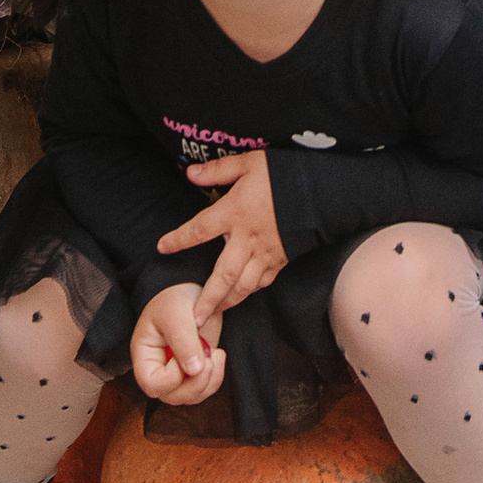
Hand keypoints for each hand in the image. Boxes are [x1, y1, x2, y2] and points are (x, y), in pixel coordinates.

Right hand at [131, 281, 225, 406]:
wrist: (190, 292)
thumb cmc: (174, 300)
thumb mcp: (176, 315)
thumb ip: (183, 341)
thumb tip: (195, 370)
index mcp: (145, 357)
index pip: (153, 384)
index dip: (172, 378)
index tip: (188, 355)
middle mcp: (159, 371)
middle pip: (173, 396)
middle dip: (196, 384)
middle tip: (210, 359)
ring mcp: (177, 374)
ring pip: (191, 397)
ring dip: (209, 382)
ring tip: (217, 354)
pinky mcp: (194, 373)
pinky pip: (204, 389)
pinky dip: (215, 378)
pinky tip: (219, 355)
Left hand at [157, 147, 286, 323]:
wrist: (319, 189)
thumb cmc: (281, 174)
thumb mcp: (247, 163)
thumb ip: (217, 171)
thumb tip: (190, 173)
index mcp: (233, 213)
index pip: (198, 229)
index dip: (178, 239)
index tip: (162, 247)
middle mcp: (246, 239)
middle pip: (222, 276)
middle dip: (207, 299)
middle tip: (194, 319)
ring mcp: (265, 253)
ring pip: (243, 286)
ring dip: (227, 302)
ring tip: (215, 315)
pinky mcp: (282, 259)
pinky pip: (264, 281)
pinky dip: (252, 291)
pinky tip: (244, 294)